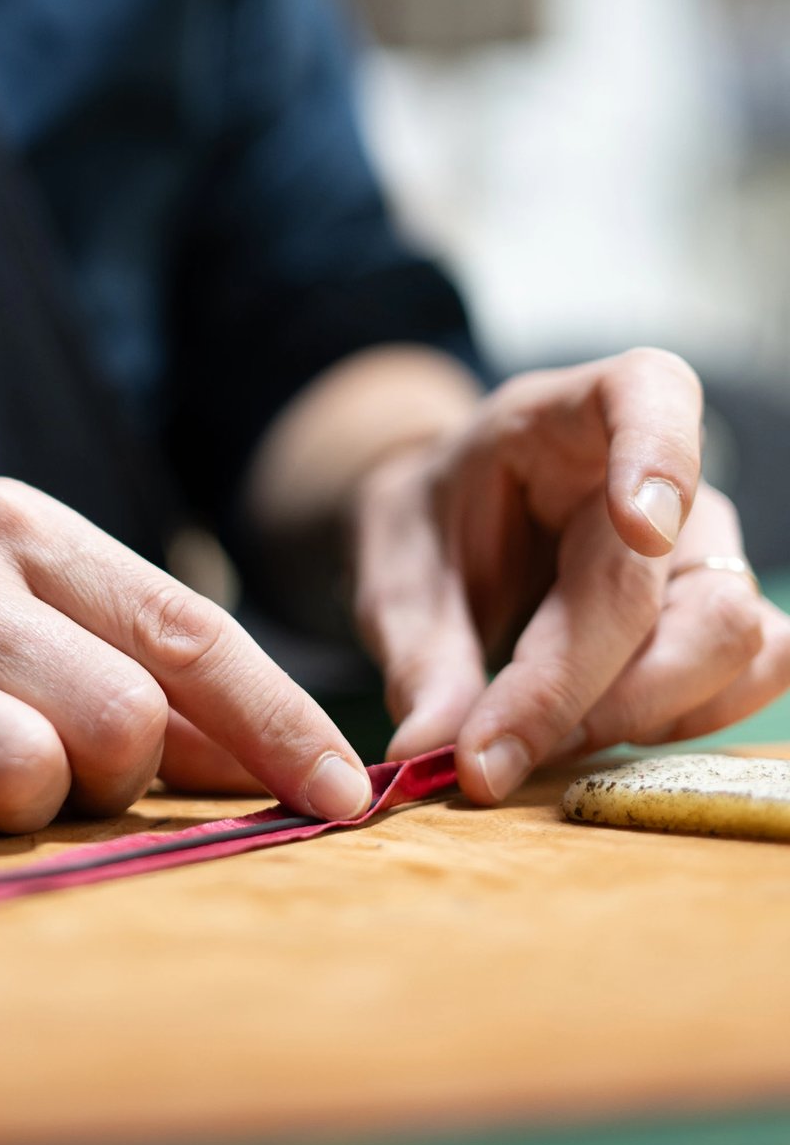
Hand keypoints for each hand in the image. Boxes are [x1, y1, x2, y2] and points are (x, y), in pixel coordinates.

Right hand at [0, 477, 372, 848]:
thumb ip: (137, 664)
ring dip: (19, 808)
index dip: (278, 724)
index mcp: (18, 525)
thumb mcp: (12, 598)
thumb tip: (280, 762)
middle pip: (120, 724)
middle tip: (55, 766)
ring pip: (26, 781)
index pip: (186, 631)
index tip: (346, 798)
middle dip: (117, 777)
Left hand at [352, 348, 789, 800]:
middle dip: (589, 687)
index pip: (649, 392)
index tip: (640, 526)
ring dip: (638, 715)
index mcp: (569, 417)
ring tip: (538, 741)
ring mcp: (705, 550)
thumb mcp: (397, 571)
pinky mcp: (720, 617)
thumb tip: (430, 752)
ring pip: (733, 643)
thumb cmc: (436, 528)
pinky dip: (675, 726)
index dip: (661, 457)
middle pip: (685, 585)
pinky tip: (592, 736)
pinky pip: (748, 677)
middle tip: (490, 751)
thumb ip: (418, 654)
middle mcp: (663, 478)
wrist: (455, 534)